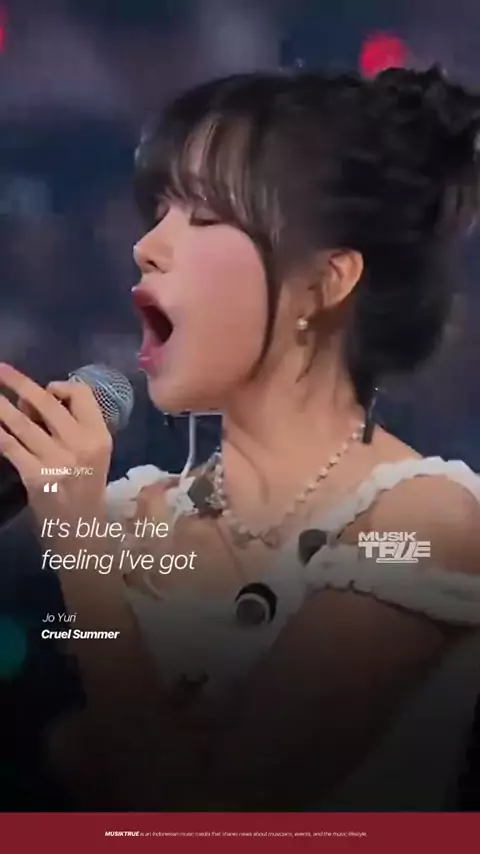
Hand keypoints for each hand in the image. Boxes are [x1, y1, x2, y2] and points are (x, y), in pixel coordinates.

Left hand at [0, 363, 112, 523]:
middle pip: (47, 402)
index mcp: (99, 435)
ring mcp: (58, 461)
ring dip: (0, 405)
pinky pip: (10, 445)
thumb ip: (72, 426)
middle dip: (18, 382)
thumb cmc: (84, 487)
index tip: (46, 390)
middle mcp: (81, 444)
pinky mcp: (36, 476)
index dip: (60, 385)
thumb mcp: (92, 453)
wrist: (80, 530)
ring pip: (22, 422)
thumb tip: (33, 400)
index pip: (81, 394)